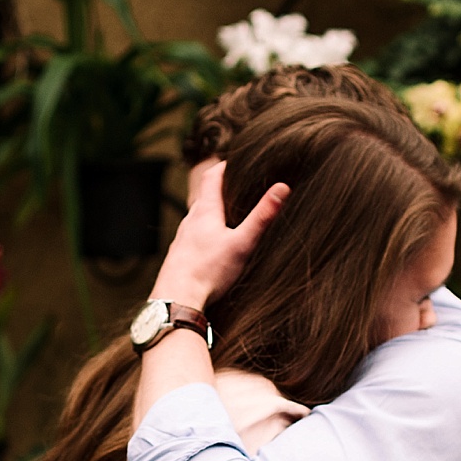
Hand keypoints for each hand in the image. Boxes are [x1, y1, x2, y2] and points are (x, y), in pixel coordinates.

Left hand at [149, 160, 289, 307]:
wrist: (177, 299)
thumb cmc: (209, 271)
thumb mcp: (242, 243)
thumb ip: (262, 217)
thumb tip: (282, 188)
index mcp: (205, 211)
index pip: (213, 176)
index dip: (225, 166)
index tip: (237, 162)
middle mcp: (190, 221)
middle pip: (205, 196)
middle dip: (221, 190)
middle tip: (238, 188)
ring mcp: (182, 239)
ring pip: (198, 218)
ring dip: (212, 213)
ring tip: (229, 216)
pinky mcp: (179, 256)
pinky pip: (193, 238)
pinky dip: (204, 234)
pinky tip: (213, 248)